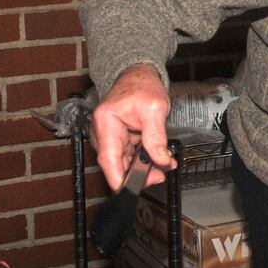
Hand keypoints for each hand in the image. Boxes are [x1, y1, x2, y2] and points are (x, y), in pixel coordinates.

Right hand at [89, 64, 175, 189]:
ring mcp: (109, 137)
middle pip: (117, 164)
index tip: (127, 191)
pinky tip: (159, 160)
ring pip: (124, 162)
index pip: (108, 158)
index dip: (117, 178)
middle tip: (161, 175)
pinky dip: (143, 160)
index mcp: (106, 123)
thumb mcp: (155, 110)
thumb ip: (156, 137)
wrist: (138, 76)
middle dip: (138, 174)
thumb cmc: (143, 87)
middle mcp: (103, 132)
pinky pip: (129, 156)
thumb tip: (162, 162)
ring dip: (143, 168)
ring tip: (164, 166)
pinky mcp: (118, 140)